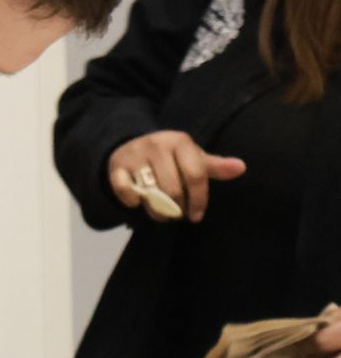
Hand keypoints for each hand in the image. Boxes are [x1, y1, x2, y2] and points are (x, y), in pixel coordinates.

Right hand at [107, 131, 244, 222]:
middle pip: (172, 188)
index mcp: (180, 142)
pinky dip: (131, 200)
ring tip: (161, 213)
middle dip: (177, 208)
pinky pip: (124, 189)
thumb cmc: (170, 156)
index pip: (195, 175)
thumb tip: (241, 168)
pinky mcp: (116, 166)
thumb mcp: (193, 158)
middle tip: (177, 214)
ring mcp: (135, 155)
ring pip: (150, 191)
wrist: (132, 145)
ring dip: (156, 210)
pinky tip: (137, 203)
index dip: (198, 199)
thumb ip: (214, 166)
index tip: (196, 215)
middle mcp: (157, 145)